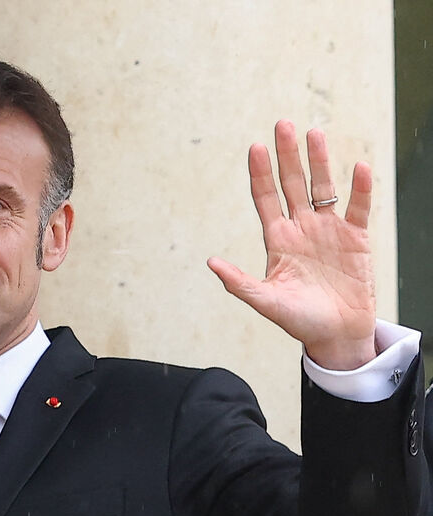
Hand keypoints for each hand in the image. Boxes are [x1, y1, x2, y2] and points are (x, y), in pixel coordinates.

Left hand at [207, 120, 375, 369]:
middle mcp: (301, 228)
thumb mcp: (265, 301)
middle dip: (288, 156)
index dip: (260, 174)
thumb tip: (211, 263)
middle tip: (282, 124)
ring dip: (320, 162)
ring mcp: (329, 231)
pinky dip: (360, 190)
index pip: (266, 198)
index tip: (255, 147)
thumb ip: (239, 282)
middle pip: (293, 184)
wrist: (336, 335)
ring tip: (314, 134)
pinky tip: (358, 169)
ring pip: (324, 188)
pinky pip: (359, 209)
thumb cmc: (299, 320)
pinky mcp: (356, 239)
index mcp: (278, 240)